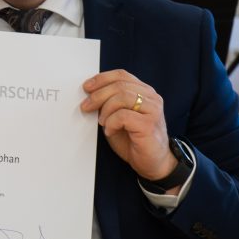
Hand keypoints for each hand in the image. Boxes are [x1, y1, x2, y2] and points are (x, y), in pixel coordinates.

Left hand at [81, 70, 175, 185]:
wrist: (153, 162)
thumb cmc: (134, 139)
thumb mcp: (117, 116)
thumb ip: (109, 102)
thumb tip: (89, 94)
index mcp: (144, 92)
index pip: (122, 75)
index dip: (102, 79)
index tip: (87, 87)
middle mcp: (151, 98)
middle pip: (119, 85)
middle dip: (98, 95)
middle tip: (86, 107)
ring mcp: (153, 110)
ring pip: (122, 97)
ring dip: (105, 110)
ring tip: (102, 122)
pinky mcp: (149, 124)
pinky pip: (123, 116)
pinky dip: (111, 123)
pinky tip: (110, 131)